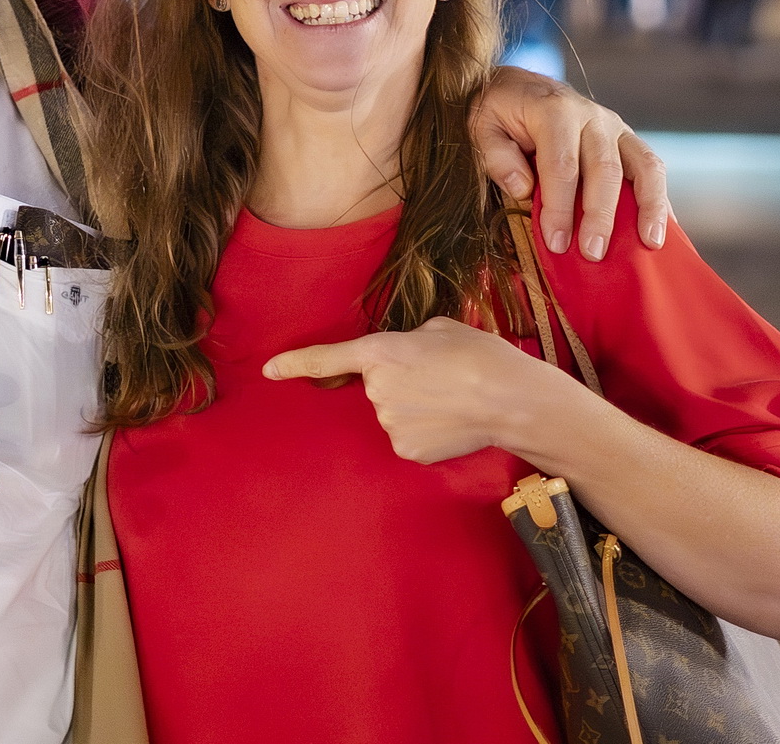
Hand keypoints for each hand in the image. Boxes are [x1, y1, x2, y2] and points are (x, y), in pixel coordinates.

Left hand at [263, 317, 582, 464]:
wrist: (510, 399)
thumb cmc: (480, 355)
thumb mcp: (439, 329)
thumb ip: (408, 341)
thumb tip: (405, 358)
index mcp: (381, 352)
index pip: (328, 358)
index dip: (295, 364)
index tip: (269, 370)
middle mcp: (377, 389)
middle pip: (376, 387)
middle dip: (400, 382)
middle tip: (439, 378)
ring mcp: (389, 423)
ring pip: (393, 413)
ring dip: (415, 407)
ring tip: (451, 400)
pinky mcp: (406, 449)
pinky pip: (408, 437)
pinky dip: (425, 431)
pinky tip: (450, 423)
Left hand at [469, 66, 670, 260]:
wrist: (519, 86)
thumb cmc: (498, 112)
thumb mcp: (481, 126)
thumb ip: (497, 156)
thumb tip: (523, 189)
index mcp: (553, 110)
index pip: (562, 165)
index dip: (560, 207)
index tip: (556, 243)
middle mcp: (591, 116)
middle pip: (605, 169)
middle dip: (600, 215)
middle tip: (593, 253)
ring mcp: (615, 127)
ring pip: (643, 165)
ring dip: (649, 206)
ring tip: (649, 243)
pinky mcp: (626, 140)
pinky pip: (651, 169)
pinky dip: (659, 201)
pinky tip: (662, 231)